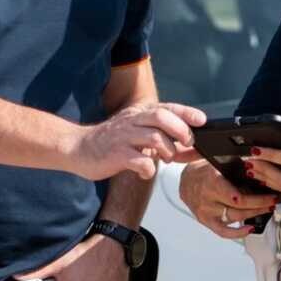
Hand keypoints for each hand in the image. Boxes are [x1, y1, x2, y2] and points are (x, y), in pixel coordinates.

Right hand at [74, 102, 206, 179]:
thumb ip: (161, 139)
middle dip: (180, 130)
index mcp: (139, 114)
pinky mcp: (115, 155)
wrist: (77, 148)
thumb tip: (190, 148)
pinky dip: (149, 169)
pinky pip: (139, 161)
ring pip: (154, 138)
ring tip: (165, 159)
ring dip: (167, 151)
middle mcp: (132, 121)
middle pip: (161, 117)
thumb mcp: (137, 134)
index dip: (186, 113)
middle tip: (186, 142)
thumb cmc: (112, 143)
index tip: (202, 120)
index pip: (167, 108)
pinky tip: (146, 172)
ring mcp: (123, 137)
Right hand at [179, 160, 276, 238]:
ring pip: (235, 218)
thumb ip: (236, 165)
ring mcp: (206, 211)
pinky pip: (223, 232)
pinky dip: (238, 233)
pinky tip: (250, 228)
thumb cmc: (204, 170)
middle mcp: (208, 198)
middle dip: (260, 205)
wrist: (185, 180)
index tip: (271, 193)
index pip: (238, 196)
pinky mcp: (206, 221)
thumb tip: (258, 162)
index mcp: (212, 180)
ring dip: (254, 214)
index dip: (257, 198)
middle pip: (239, 208)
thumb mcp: (218, 162)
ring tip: (266, 209)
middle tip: (272, 201)